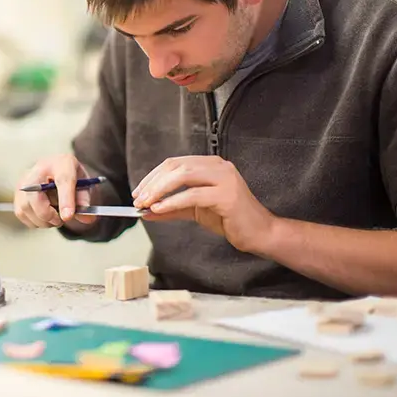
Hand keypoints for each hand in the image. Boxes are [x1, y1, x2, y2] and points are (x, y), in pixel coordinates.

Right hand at [13, 154, 96, 228]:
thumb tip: (87, 218)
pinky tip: (44, 216)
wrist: (57, 170)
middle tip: (60, 220)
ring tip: (55, 217)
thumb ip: (85, 201)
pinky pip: (21, 213)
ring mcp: (24, 180)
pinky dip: (35, 221)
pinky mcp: (18, 193)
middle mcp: (39, 169)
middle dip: (47, 214)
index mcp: (61, 163)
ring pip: (26, 207)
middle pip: (35, 195)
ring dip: (42, 220)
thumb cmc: (71, 178)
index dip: (65, 200)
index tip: (68, 216)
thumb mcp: (84, 185)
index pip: (63, 180)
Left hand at [132, 155, 276, 252]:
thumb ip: (172, 208)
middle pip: (176, 167)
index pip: (175, 163)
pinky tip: (160, 209)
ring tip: (145, 204)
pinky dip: (172, 202)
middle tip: (138, 199)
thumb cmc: (229, 219)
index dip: (153, 176)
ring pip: (183, 176)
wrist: (259, 233)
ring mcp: (224, 178)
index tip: (139, 191)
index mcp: (211, 164)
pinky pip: (193, 195)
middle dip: (153, 183)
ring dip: (159, 190)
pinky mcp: (227, 195)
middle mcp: (218, 166)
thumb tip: (145, 210)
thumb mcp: (195, 210)